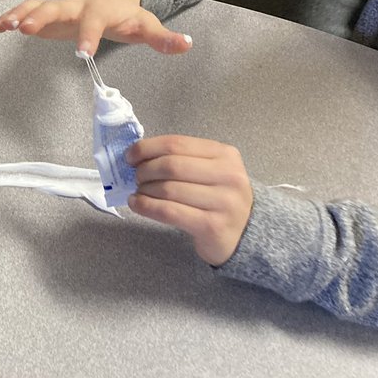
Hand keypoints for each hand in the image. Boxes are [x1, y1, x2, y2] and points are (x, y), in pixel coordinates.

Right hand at [0, 0, 190, 55]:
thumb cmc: (126, 14)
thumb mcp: (146, 25)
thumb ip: (163, 38)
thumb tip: (187, 44)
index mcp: (101, 10)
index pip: (95, 23)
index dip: (90, 37)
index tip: (83, 55)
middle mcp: (76, 5)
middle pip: (58, 8)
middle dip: (42, 17)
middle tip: (26, 29)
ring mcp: (60, 6)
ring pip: (38, 6)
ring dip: (21, 14)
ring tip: (4, 26)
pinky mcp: (47, 12)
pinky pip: (26, 11)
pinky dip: (11, 17)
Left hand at [126, 135, 253, 265]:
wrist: (247, 233)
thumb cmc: (220, 197)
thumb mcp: (210, 170)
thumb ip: (182, 159)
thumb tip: (138, 156)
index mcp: (225, 154)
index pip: (177, 144)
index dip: (147, 148)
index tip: (130, 156)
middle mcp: (228, 175)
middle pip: (172, 166)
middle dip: (145, 170)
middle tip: (135, 177)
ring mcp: (223, 202)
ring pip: (168, 189)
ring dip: (144, 190)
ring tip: (138, 192)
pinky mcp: (213, 226)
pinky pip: (170, 212)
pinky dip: (147, 207)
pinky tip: (137, 204)